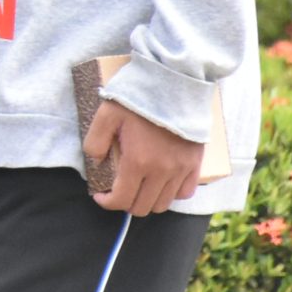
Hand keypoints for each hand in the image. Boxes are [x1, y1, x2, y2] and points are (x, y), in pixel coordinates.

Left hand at [84, 101, 204, 215]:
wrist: (174, 84)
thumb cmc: (139, 98)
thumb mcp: (106, 114)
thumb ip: (95, 141)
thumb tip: (96, 162)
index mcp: (137, 162)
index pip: (122, 200)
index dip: (107, 202)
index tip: (100, 195)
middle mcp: (161, 172)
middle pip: (142, 207)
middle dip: (125, 203)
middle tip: (118, 190)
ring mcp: (181, 170)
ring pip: (163, 204)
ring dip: (147, 200)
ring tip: (138, 186)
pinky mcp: (195, 164)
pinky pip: (185, 193)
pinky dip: (171, 193)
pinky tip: (161, 182)